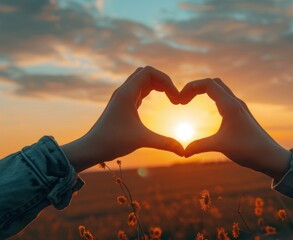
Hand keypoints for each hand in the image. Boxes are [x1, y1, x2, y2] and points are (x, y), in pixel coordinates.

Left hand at [62, 66, 183, 171]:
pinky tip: (158, 102)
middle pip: (147, 73)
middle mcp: (124, 91)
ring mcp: (122, 97)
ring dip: (158, 85)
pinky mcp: (122, 104)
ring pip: (142, 80)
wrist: (91, 148)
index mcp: (127, 93)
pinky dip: (151, 91)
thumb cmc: (112, 142)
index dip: (166, 80)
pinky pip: (139, 90)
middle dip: (164, 81)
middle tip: (174, 98)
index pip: (149, 72)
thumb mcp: (141, 140)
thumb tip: (184, 151)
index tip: (175, 98)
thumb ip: (164, 143)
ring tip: (170, 99)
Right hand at [180, 78, 290, 179]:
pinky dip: (211, 98)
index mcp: (230, 105)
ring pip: (219, 89)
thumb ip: (199, 146)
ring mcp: (239, 107)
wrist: (271, 156)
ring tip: (190, 102)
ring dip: (203, 91)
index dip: (191, 87)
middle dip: (195, 87)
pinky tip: (206, 111)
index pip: (208, 83)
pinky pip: (223, 98)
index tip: (180, 101)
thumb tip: (183, 152)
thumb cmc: (249, 149)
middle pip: (212, 82)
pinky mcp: (240, 114)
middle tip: (183, 100)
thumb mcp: (221, 146)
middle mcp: (235, 102)